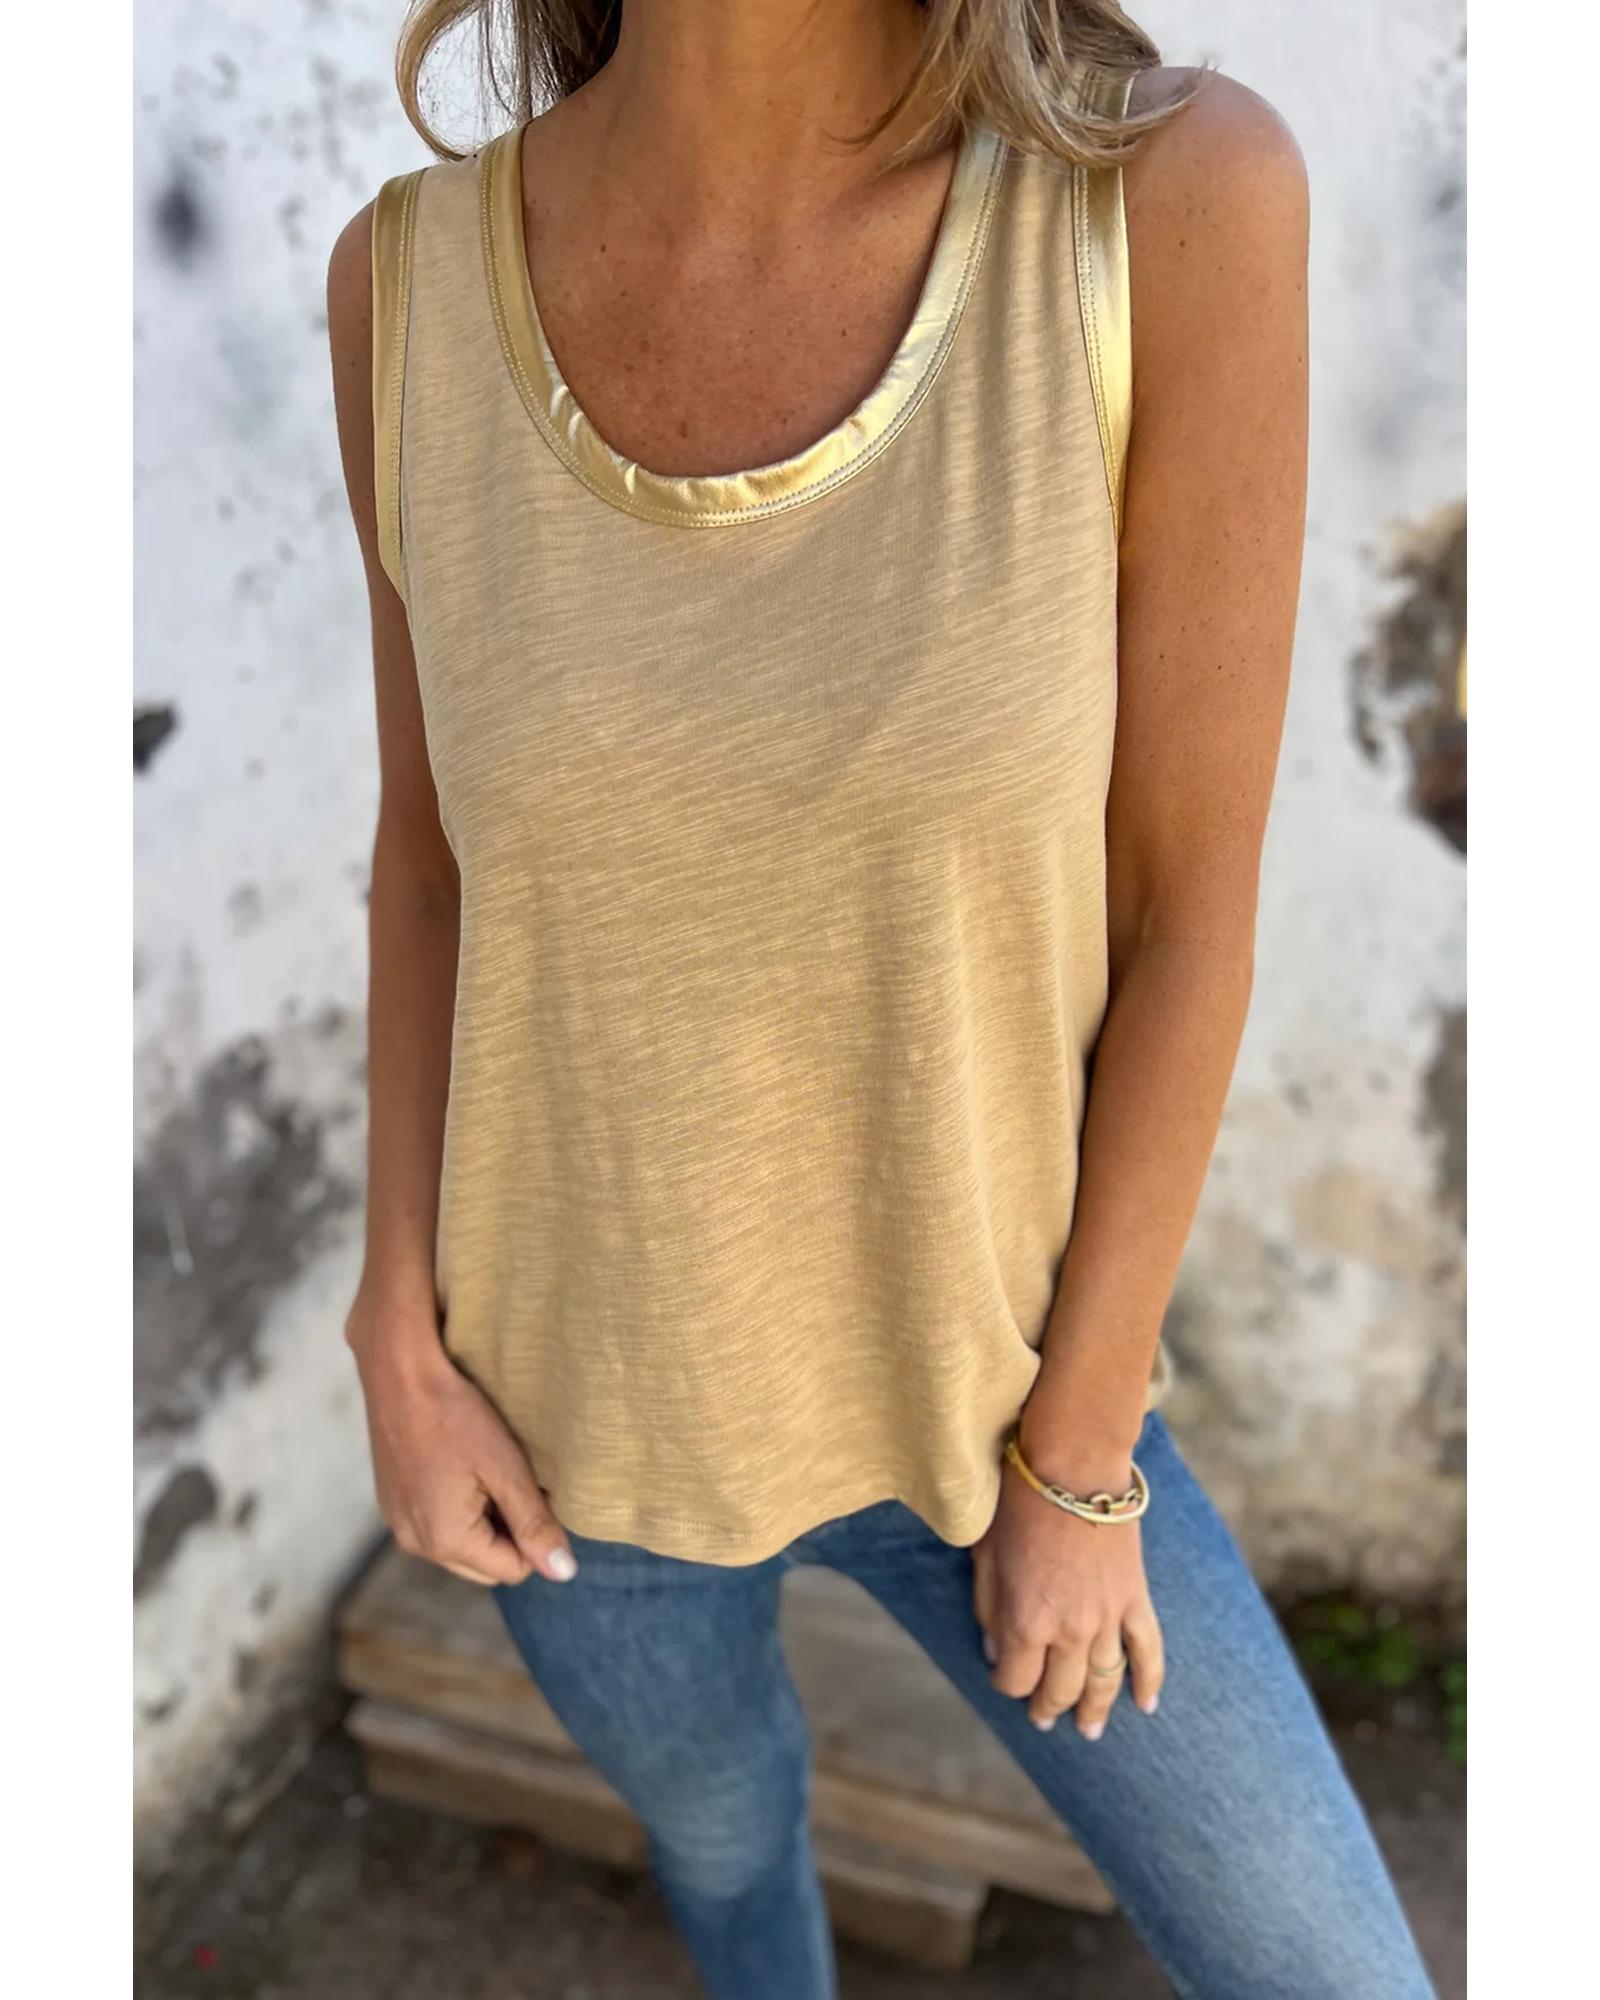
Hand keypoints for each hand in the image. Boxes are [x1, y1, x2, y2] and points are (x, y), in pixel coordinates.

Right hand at [345, 1289, 575, 1588]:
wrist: (399, 1371)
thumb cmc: (456, 1415)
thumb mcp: (506, 1467)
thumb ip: (535, 1523)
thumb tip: (564, 1573)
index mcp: (446, 1542)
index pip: (514, 1569)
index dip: (535, 1534)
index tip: (536, 1489)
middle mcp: (416, 1544)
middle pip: (485, 1563)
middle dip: (509, 1532)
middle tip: (514, 1479)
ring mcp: (398, 1523)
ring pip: (461, 1545)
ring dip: (483, 1519)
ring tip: (488, 1469)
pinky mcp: (391, 1502)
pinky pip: (435, 1523)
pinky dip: (456, 1506)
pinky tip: (459, 1464)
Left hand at [972, 1451, 1162, 1737]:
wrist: (1073, 1465)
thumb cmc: (1019, 1504)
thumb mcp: (985, 1556)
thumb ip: (988, 1609)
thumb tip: (994, 1650)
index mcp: (1025, 1622)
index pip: (1015, 1680)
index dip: (1006, 1684)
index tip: (1003, 1678)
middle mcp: (1069, 1631)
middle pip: (1060, 1690)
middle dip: (1048, 1707)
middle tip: (1043, 1718)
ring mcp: (1107, 1619)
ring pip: (1103, 1682)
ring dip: (1095, 1710)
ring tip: (1089, 1729)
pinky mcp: (1135, 1600)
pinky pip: (1148, 1652)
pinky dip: (1149, 1682)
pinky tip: (1146, 1705)